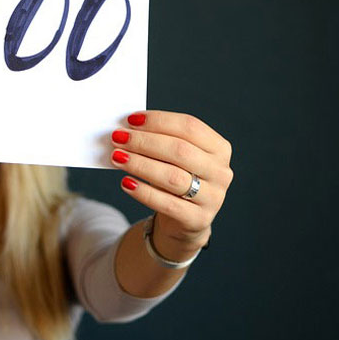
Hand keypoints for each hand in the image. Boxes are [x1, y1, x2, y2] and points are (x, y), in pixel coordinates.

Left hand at [109, 110, 233, 247]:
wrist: (182, 218)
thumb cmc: (175, 177)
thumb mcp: (173, 157)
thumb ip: (158, 140)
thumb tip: (126, 129)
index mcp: (219, 148)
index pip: (190, 127)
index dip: (159, 121)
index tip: (131, 120)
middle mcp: (220, 172)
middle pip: (180, 150)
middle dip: (145, 142)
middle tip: (118, 138)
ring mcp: (213, 198)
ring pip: (173, 177)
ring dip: (140, 164)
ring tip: (117, 157)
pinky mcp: (198, 219)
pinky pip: (167, 204)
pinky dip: (144, 192)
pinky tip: (126, 182)